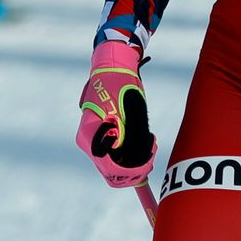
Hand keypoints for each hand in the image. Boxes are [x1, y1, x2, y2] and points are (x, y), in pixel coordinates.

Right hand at [75, 40, 155, 187]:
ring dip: (135, 162)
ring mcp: (94, 141)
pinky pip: (116, 157)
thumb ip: (132, 137)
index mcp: (90, 134)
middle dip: (135, 169)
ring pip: (115, 167)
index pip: (110, 168)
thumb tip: (139, 163)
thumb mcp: (132, 111)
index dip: (132, 171)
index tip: (149, 162)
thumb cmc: (121, 85)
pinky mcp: (102, 139)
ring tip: (151, 143)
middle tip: (152, 153)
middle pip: (112, 172)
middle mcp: (88, 142)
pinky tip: (146, 141)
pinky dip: (131, 155)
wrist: (113, 68)